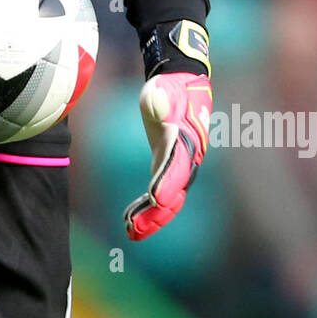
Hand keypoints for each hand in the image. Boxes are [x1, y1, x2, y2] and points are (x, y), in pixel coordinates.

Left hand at [124, 72, 211, 240]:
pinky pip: (161, 193)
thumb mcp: (162, 89)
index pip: (176, 166)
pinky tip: (130, 220)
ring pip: (169, 200)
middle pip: (173, 192)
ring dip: (151, 218)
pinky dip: (147, 208)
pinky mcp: (168, 166)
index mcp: (185, 140)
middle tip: (134, 229)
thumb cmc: (170, 87)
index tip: (155, 199)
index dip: (167, 184)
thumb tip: (156, 103)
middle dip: (155, 213)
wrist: (182, 83)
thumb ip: (160, 99)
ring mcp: (180, 165)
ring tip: (130, 233)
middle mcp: (186, 158)